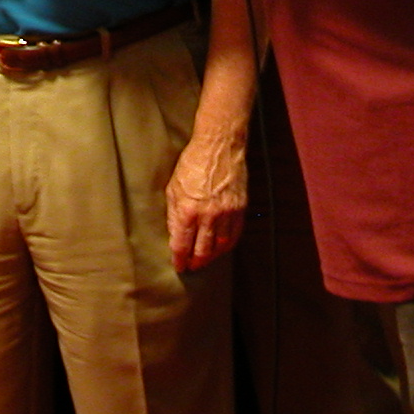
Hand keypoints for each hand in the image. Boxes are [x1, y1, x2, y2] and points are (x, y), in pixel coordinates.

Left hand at [164, 131, 246, 271]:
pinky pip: (235, 235)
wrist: (219, 146)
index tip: (179, 266)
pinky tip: (222, 248)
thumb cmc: (193, 163)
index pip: (182, 244)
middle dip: (195, 262)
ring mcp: (226, 213)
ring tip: (205, 260)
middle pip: (202, 250)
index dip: (179, 259)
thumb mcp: (174, 187)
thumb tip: (175, 233)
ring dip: (211, 257)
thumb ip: (174, 213)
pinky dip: (227, 245)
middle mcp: (208, 215)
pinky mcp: (240, 208)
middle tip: (191, 267)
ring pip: (220, 246)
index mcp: (188, 210)